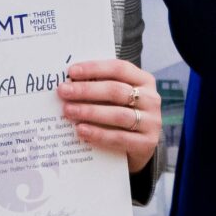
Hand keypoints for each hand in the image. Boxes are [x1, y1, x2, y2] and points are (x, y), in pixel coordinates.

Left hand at [59, 58, 163, 173]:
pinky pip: (119, 137)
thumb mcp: (116, 97)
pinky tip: (81, 130)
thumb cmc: (121, 113)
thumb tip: (69, 81)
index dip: (95, 68)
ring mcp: (151, 122)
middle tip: (64, 91)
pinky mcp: (147, 143)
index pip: (119, 69)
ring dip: (90, 112)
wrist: (138, 147)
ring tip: (68, 110)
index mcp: (144, 80)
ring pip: (118, 115)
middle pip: (116, 91)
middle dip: (86, 90)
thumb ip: (100, 86)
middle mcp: (151, 99)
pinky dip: (98, 133)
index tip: (71, 72)